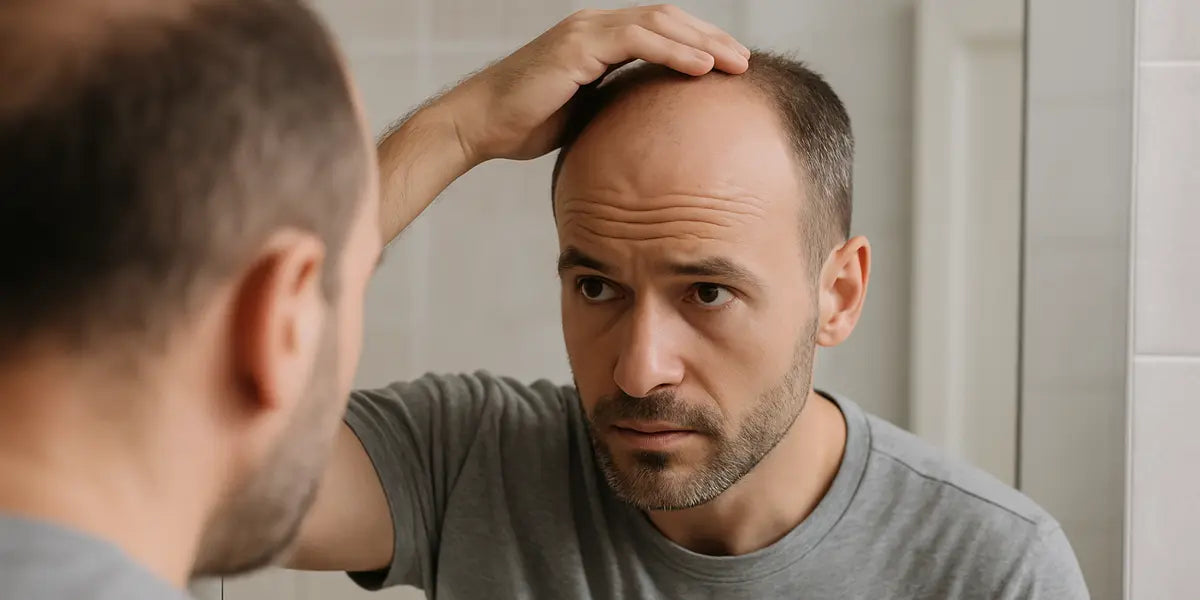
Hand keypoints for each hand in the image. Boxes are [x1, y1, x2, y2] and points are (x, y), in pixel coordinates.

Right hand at [435, 4, 749, 164]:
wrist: (481, 124)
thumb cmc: (525, 124)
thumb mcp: (583, 114)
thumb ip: (616, 107)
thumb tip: (653, 132)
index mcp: (598, 38)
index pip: (660, 30)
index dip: (698, 44)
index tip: (730, 67)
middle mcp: (594, 25)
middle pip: (668, 19)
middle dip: (711, 38)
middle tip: (745, 62)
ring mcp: (585, 31)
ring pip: (658, 24)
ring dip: (702, 43)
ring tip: (735, 64)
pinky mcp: (577, 46)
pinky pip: (636, 40)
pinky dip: (673, 52)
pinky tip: (701, 69)